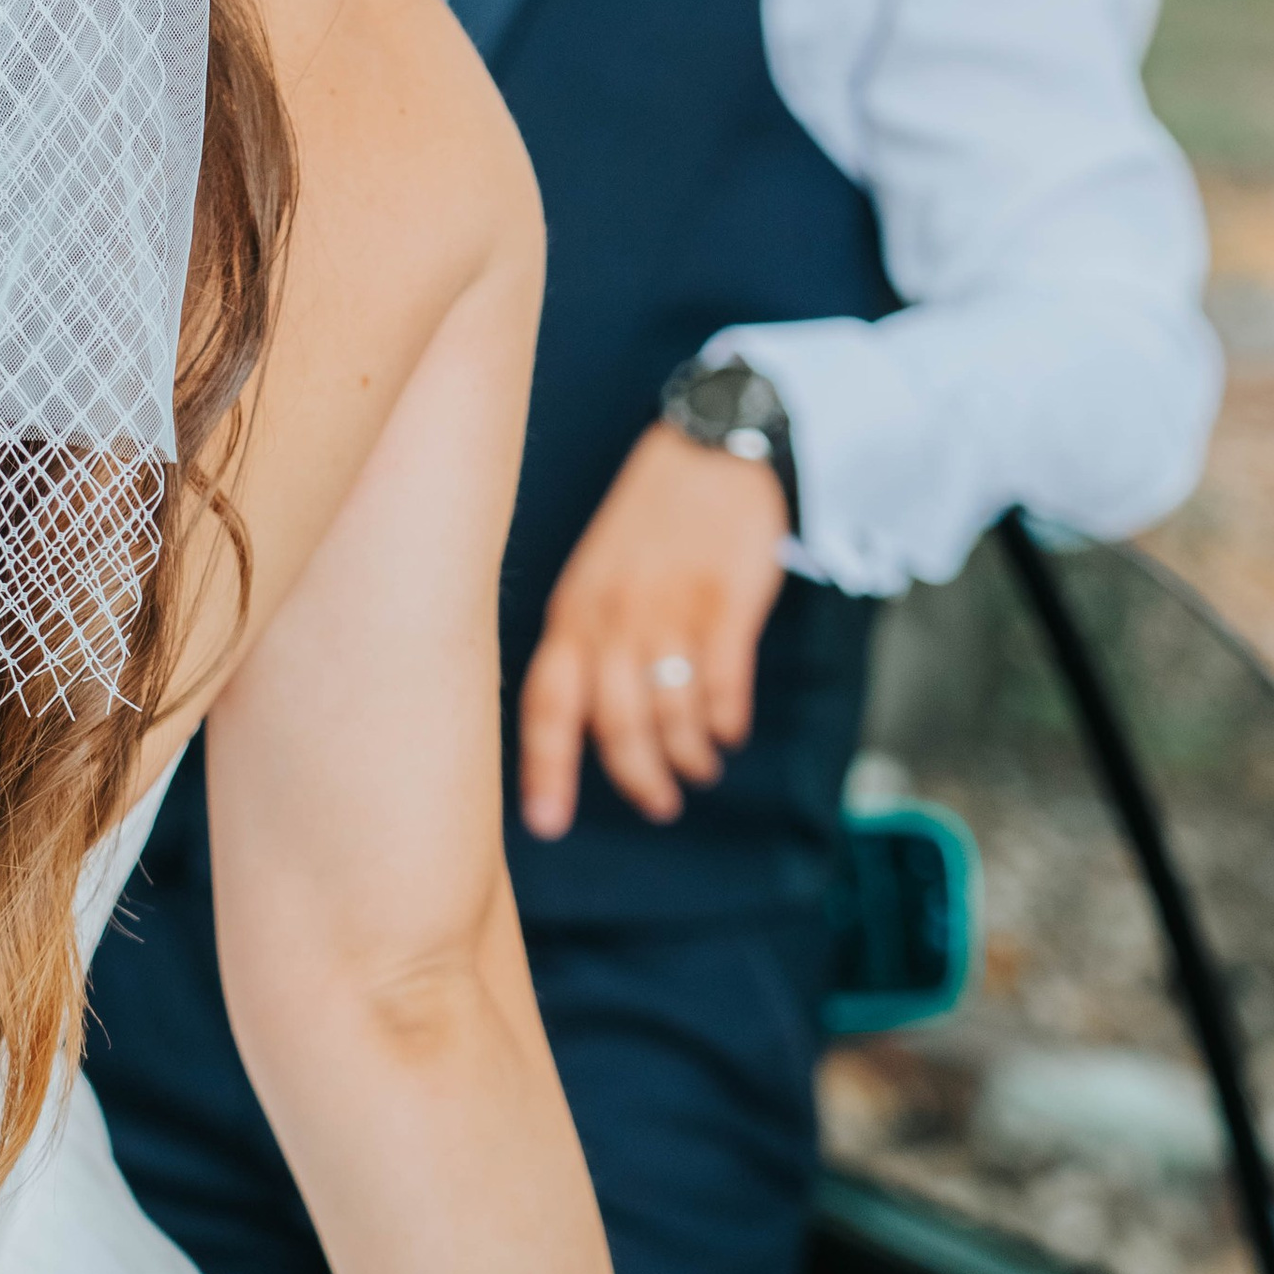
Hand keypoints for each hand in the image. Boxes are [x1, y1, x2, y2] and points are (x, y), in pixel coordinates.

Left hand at [518, 422, 787, 836]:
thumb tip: (579, 722)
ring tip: (699, 766)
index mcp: (574, 611)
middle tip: (658, 805)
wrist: (713, 449)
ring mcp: (671, 609)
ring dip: (687, 755)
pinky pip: (722, 684)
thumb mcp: (596, 573)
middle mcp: (615, 616)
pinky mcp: (726, 601)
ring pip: (670, 713)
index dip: (545, 768)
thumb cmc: (652, 519)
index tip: (546, 824)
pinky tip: (729, 730)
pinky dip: (725, 720)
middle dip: (637, 779)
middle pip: (615, 725)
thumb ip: (586, 640)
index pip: (547, 703)